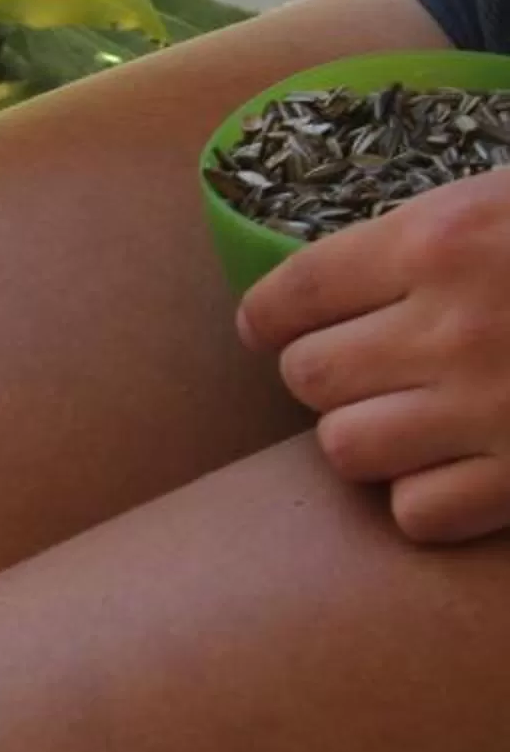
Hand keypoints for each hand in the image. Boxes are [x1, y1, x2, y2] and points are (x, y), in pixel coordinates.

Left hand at [239, 170, 509, 542]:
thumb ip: (430, 238)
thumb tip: (341, 279)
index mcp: (442, 240)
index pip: (296, 291)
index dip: (268, 318)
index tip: (264, 330)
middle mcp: (453, 326)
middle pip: (307, 376)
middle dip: (328, 377)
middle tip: (372, 371)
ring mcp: (491, 407)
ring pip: (345, 448)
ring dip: (370, 440)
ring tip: (414, 421)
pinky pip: (417, 513)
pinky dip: (432, 501)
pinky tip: (465, 471)